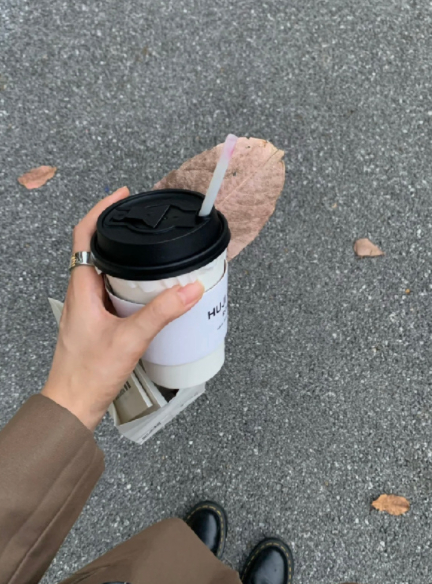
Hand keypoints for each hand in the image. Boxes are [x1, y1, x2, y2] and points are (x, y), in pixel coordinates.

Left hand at [42, 187, 203, 429]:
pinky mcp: (96, 321)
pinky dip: (129, 283)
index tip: (122, 196)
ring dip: (126, 260)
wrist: (73, 404)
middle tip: (144, 226)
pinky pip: (111, 291)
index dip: (101, 210)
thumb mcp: (130, 339)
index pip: (84, 235)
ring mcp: (87, 307)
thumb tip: (189, 289)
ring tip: (152, 256)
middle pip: (96, 249)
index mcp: (81, 288)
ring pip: (105, 271)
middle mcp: (81, 293)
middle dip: (119, 233)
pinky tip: (148, 294)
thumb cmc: (88, 375)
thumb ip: (162, 313)